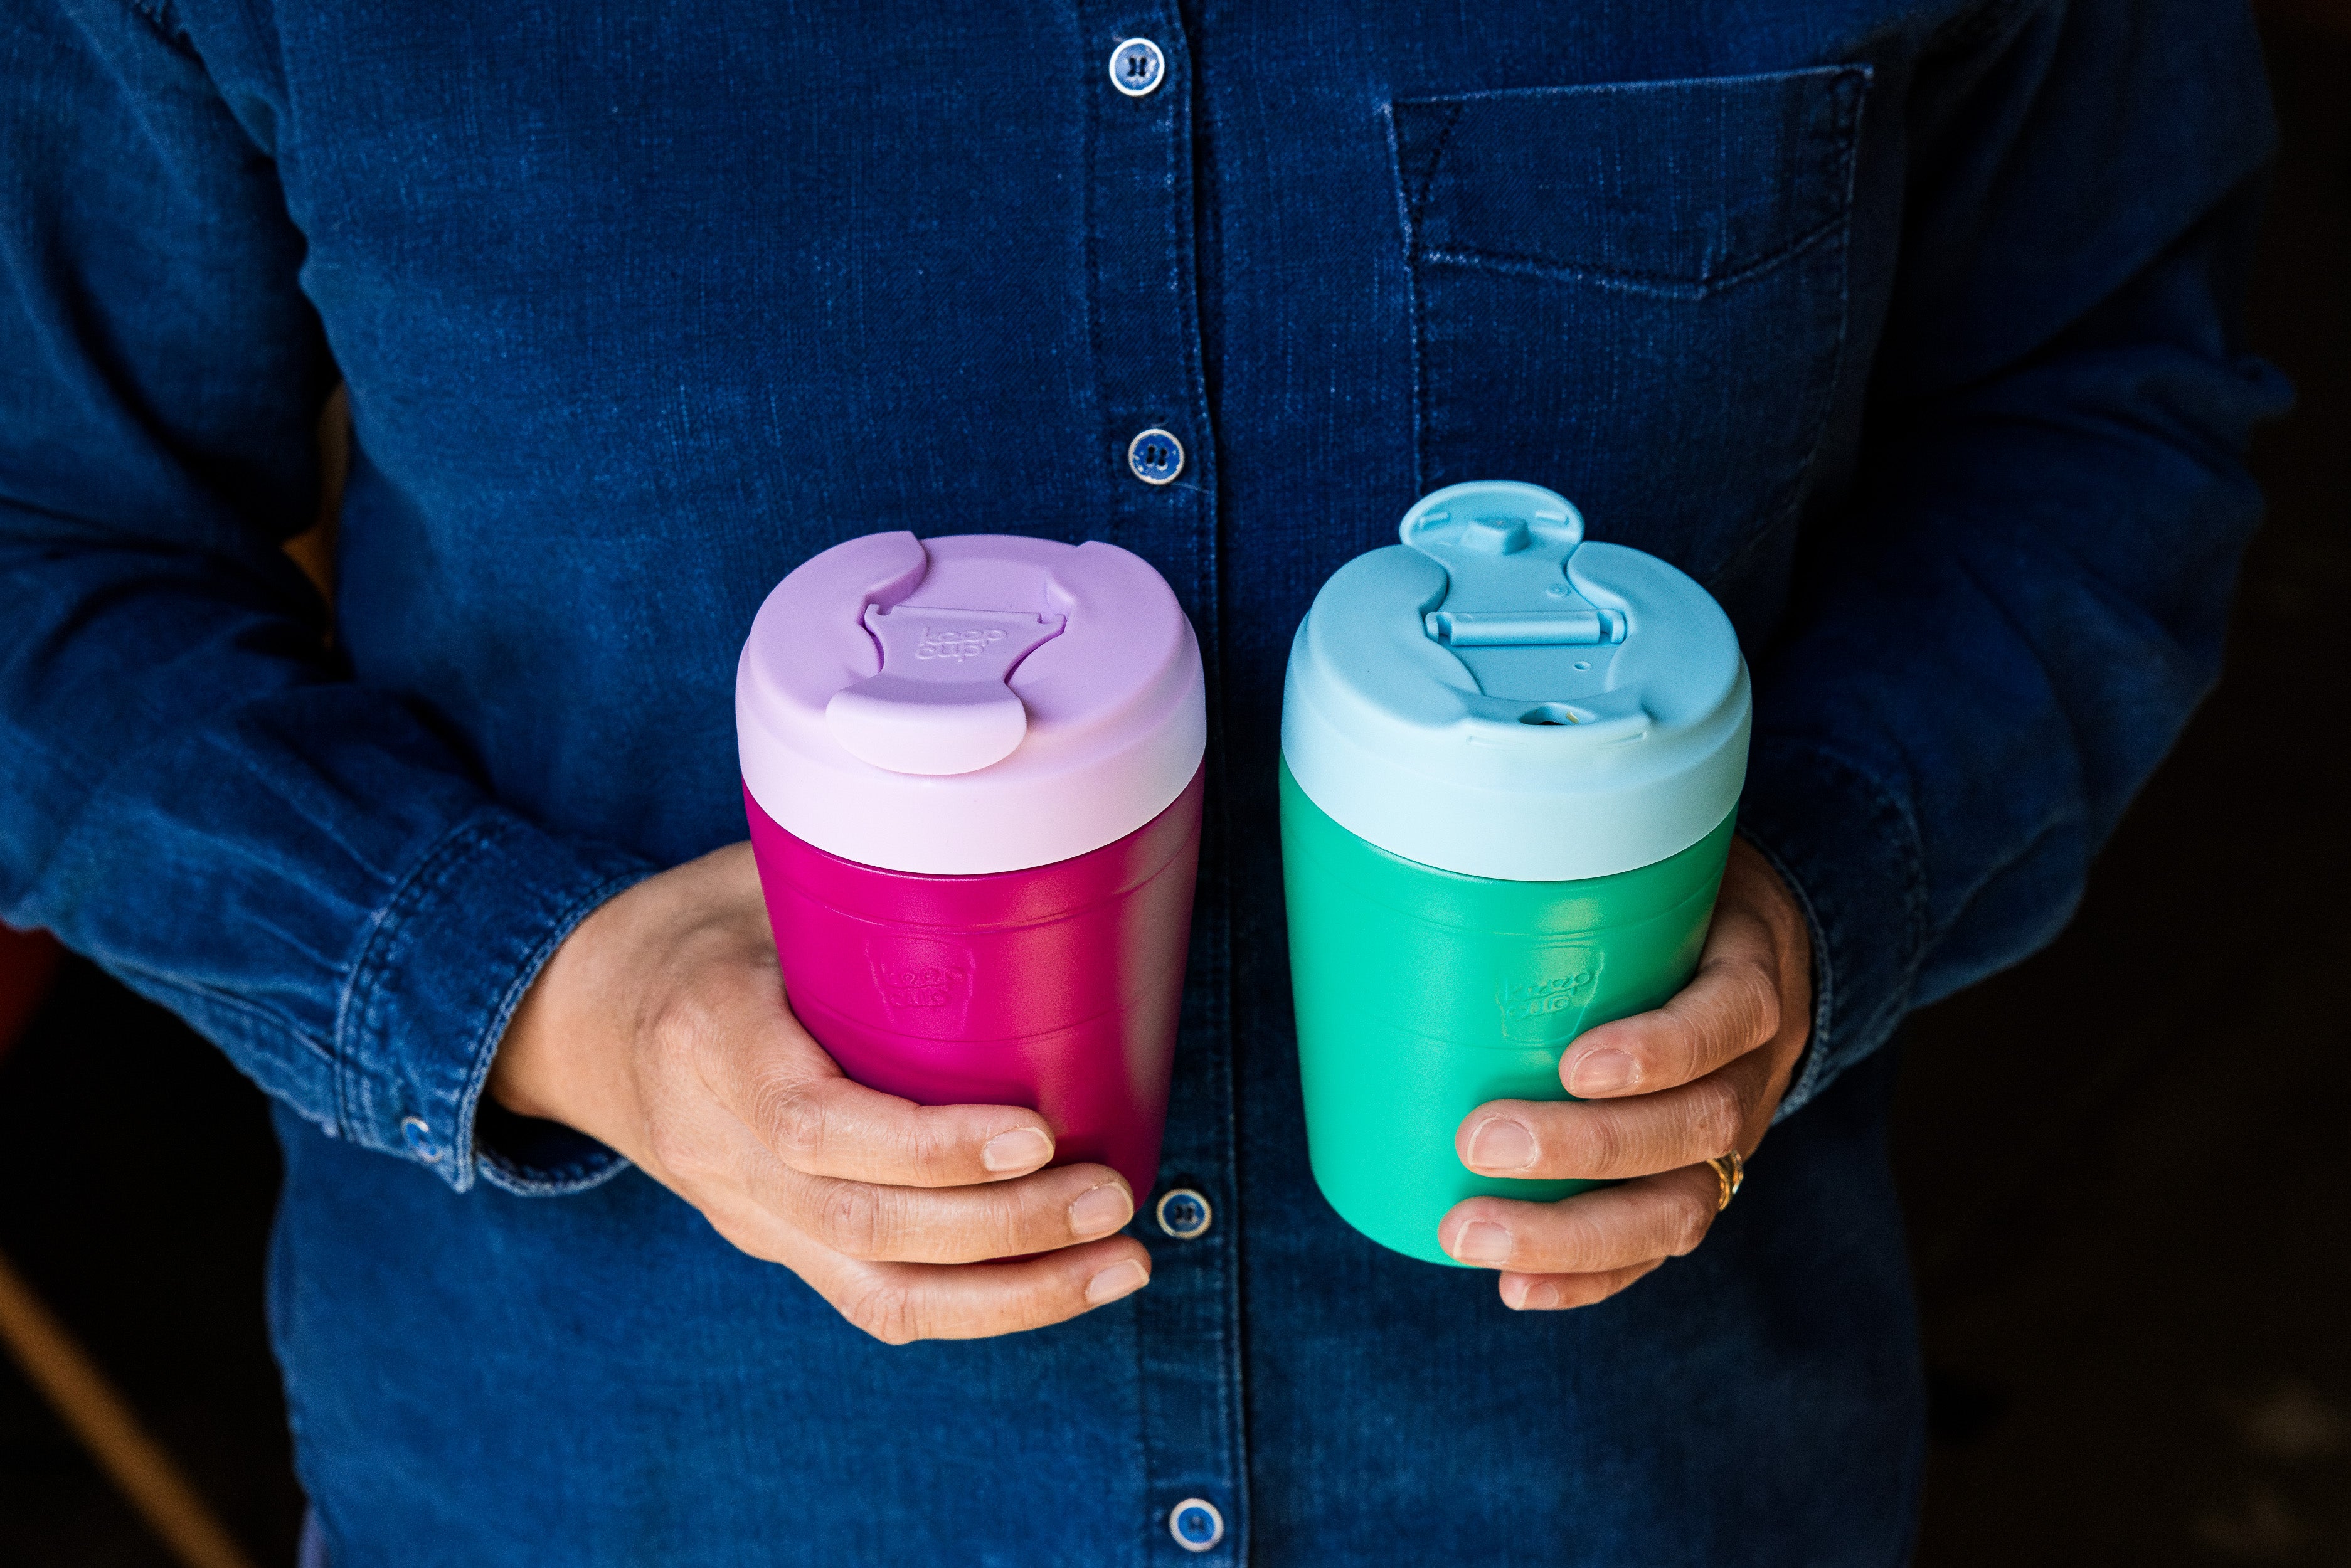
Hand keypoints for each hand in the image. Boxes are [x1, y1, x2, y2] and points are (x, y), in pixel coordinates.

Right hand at [488, 843, 1151, 1342]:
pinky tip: (1063, 1283)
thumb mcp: (756, 880)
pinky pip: (874, 1298)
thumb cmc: (695, 929)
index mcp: (705, 1038)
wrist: (579, 1017)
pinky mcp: (775, 1242)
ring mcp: (742, 1209)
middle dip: (1001, 1227)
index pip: (813, 1123)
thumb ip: (858, 877)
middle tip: (1110, 1197)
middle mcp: (714, 1143)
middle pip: (859, 1223)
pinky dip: (978, 1303)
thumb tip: (1011, 844)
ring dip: (1010, 1293)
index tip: (1036, 1130)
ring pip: (874, 1290)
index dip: (930, 1144)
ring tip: (1117, 1263)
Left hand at [1441, 836, 1811, 1309]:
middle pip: (1697, 1127)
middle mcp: (1755, 1069)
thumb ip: (1583, 873)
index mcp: (1751, 978)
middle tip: (1480, 1141)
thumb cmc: (1676, 904)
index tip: (1575, 1062)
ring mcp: (1734, 1139)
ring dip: (1569, 1233)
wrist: (1758, 952)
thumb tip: (1427, 860)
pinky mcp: (1699, 1184)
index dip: (1660, 1051)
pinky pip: (1654, 1248)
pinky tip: (1516, 1289)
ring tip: (1470, 1236)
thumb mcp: (1659, 867)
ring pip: (1678, 1207)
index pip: (1725, 1020)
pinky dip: (1587, 1278)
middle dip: (1585, 1148)